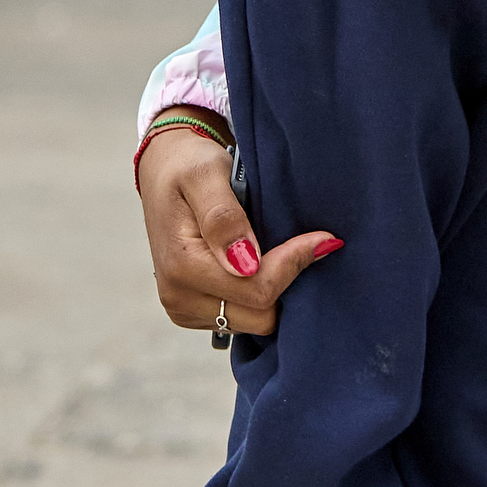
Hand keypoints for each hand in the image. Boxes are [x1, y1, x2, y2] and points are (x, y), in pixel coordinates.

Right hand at [137, 119, 342, 336]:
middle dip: (285, 281)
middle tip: (301, 242)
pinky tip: (261, 262)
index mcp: (182, 267)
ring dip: (272, 289)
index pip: (257, 291)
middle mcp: (178, 296)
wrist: (164, 170)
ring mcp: (184, 309)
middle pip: (259, 316)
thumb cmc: (187, 165)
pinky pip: (242, 318)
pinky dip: (258, 294)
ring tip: (276, 249)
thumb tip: (247, 263)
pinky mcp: (193, 312)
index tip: (321, 237)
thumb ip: (224, 218)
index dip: (294, 264)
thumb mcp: (205, 174)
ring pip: (253, 321)